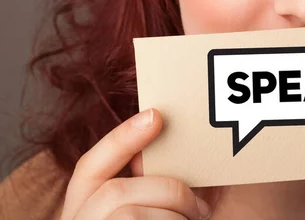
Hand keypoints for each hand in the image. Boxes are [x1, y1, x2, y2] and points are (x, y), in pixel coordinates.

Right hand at [59, 108, 211, 218]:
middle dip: (166, 193)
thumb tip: (163, 142)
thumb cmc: (151, 219)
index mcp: (82, 209)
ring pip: (131, 215)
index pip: (90, 167)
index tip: (156, 116)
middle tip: (200, 208)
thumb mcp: (141, 205)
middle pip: (116, 191)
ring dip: (175, 218)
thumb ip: (142, 184)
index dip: (122, 138)